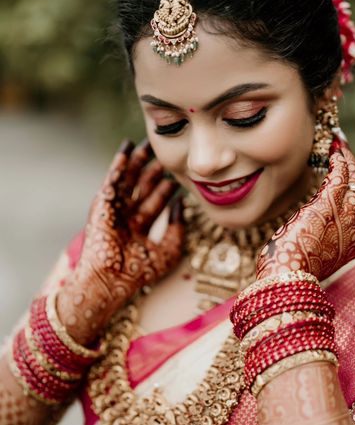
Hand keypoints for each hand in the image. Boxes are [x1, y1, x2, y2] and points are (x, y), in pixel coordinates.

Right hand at [57, 140, 183, 344]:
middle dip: (152, 170)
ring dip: (136, 161)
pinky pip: (112, 179)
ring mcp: (113, 210)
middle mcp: (125, 217)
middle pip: (141, 188)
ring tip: (146, 144)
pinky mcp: (102, 204)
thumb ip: (177, 227)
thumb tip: (181, 203)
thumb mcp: (168, 251)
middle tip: (163, 153)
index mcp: (138, 229)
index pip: (154, 204)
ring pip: (127, 179)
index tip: (177, 176)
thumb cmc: (138, 272)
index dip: (166, 190)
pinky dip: (119, 163)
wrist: (112, 280)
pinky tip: (127, 148)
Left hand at [256, 141, 354, 280]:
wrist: (286, 277)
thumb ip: (316, 235)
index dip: (352, 186)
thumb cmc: (290, 269)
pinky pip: (341, 176)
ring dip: (346, 160)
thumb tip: (306, 223)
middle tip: (343, 150)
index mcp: (354, 242)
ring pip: (353, 180)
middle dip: (352, 167)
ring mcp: (346, 216)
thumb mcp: (310, 251)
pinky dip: (339, 161)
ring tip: (338, 145)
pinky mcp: (329, 205)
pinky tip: (335, 150)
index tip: (344, 171)